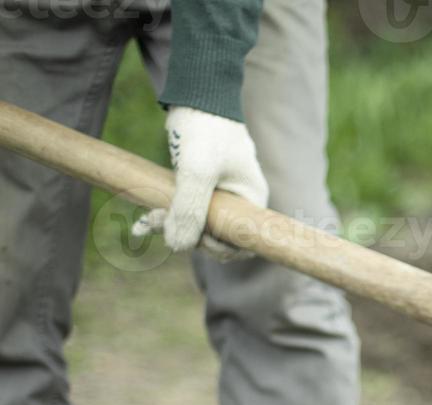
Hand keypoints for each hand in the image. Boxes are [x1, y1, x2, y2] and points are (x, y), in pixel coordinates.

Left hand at [131, 106, 268, 260]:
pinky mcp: (199, 186)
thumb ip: (189, 210)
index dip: (220, 249)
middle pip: (217, 237)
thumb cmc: (206, 130)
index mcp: (252, 201)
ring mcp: (219, 194)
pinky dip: (166, 215)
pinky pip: (185, 211)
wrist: (196, 92)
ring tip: (146, 219)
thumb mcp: (197, 172)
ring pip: (197, 225)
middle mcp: (239, 201)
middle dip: (188, 235)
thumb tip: (177, 246)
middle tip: (157, 223)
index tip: (195, 238)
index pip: (244, 243)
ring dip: (171, 226)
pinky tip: (144, 217)